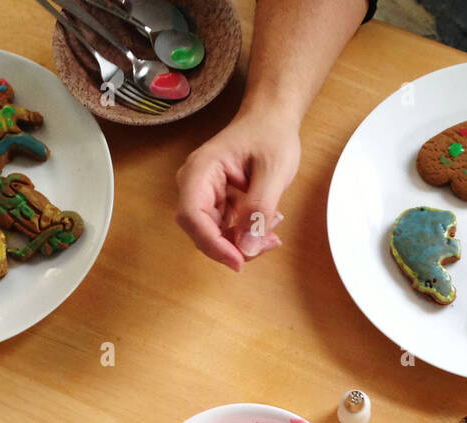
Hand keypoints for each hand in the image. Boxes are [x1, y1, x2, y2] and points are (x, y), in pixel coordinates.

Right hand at [175, 108, 299, 269]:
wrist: (271, 118)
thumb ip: (259, 209)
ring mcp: (205, 196)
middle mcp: (196, 185)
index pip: (192, 216)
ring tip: (273, 227)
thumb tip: (247, 249)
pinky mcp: (218, 204)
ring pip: (214, 236)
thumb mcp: (273, 171)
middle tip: (268, 243)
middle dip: (232, 246)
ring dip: (243, 242)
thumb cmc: (270, 134)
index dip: (213, 244)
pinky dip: (247, 235)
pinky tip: (268, 224)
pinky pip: (226, 230)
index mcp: (200, 171)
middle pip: (201, 231)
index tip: (239, 261)